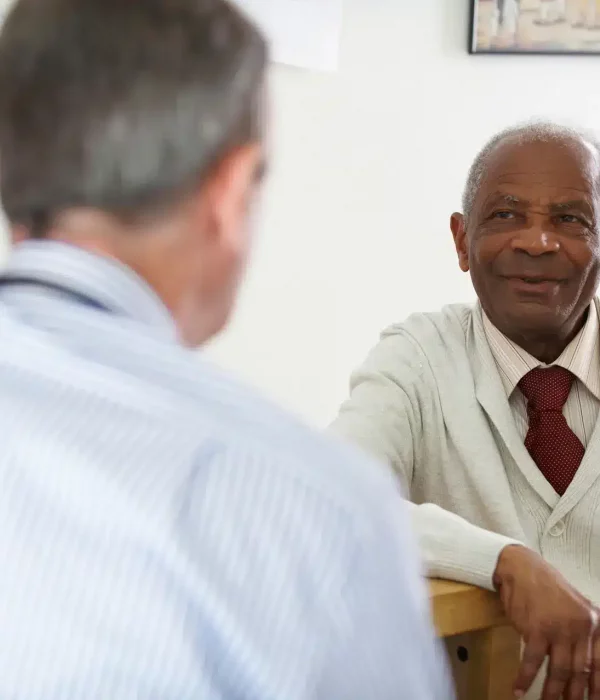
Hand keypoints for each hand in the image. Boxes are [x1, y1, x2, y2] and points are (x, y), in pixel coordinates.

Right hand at [493, 544, 598, 699]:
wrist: (521, 567)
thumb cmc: (546, 588)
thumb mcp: (574, 608)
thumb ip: (582, 634)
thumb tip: (584, 669)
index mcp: (594, 622)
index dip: (597, 687)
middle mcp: (581, 626)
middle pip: (580, 671)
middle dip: (574, 694)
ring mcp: (559, 628)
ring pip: (559, 671)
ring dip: (551, 693)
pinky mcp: (536, 629)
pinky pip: (532, 662)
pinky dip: (524, 678)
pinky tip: (518, 689)